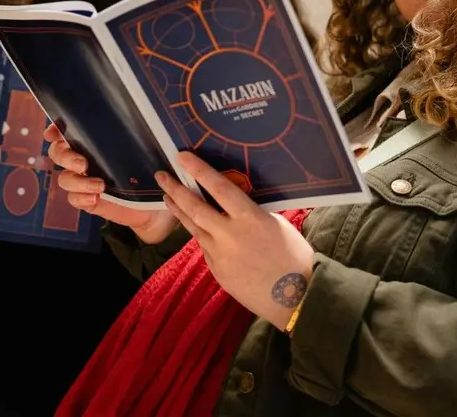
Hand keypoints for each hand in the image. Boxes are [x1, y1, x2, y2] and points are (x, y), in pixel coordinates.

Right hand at [45, 124, 179, 244]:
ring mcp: (82, 180)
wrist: (152, 204)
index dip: (55, 130)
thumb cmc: (147, 170)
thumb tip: (139, 114)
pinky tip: (95, 198)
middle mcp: (82, 159)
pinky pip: (73, 198)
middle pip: (58, 153)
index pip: (65, 131)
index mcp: (91, 142)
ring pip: (64, 178)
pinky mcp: (86, 200)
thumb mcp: (143, 148)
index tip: (55, 132)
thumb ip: (136, 133)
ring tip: (100, 185)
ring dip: (78, 181)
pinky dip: (81, 197)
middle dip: (65, 156)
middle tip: (83, 164)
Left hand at [157, 152, 314, 331]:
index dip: (199, 170)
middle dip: (176, 189)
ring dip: (179, 211)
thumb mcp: (276, 224)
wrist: (295, 299)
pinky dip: (200, 234)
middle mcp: (230, 235)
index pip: (219, 188)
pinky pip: (205, 247)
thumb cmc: (293, 257)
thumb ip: (251, 213)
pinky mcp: (217, 271)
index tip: (181, 157)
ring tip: (167, 196)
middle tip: (161, 175)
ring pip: (194, 228)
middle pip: (196, 208)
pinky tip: (196, 227)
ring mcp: (220, 255)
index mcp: (250, 219)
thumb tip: (232, 203)